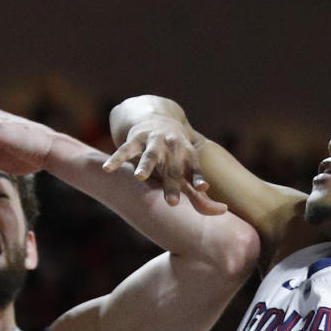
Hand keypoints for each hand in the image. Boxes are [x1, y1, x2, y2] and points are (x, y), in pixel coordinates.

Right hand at [103, 121, 224, 214]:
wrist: (159, 118)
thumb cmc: (176, 157)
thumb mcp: (189, 172)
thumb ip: (202, 196)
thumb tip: (223, 212)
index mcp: (188, 157)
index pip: (195, 171)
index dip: (199, 179)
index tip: (203, 188)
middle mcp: (173, 149)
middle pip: (172, 170)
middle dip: (172, 185)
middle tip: (171, 202)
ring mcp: (153, 143)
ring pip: (149, 156)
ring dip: (145, 165)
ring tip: (139, 176)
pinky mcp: (135, 139)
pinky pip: (124, 150)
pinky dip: (115, 159)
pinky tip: (107, 169)